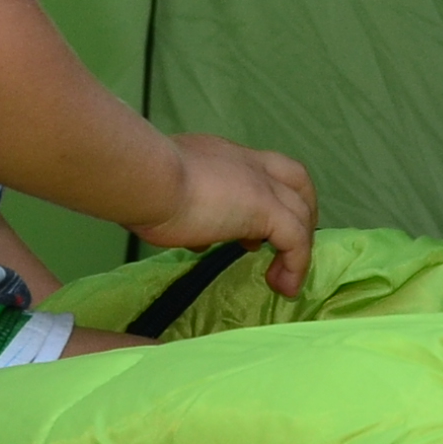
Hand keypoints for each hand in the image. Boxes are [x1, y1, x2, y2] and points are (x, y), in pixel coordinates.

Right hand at [127, 134, 317, 294]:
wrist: (144, 177)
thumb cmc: (141, 185)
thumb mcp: (167, 197)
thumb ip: (187, 213)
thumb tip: (198, 238)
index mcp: (221, 156)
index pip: (260, 169)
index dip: (267, 196)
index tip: (251, 235)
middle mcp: (246, 163)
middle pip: (296, 180)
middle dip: (301, 213)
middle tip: (287, 248)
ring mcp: (260, 184)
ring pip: (301, 211)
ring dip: (299, 247)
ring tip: (283, 281)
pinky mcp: (265, 209)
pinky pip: (295, 239)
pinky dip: (296, 264)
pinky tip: (283, 287)